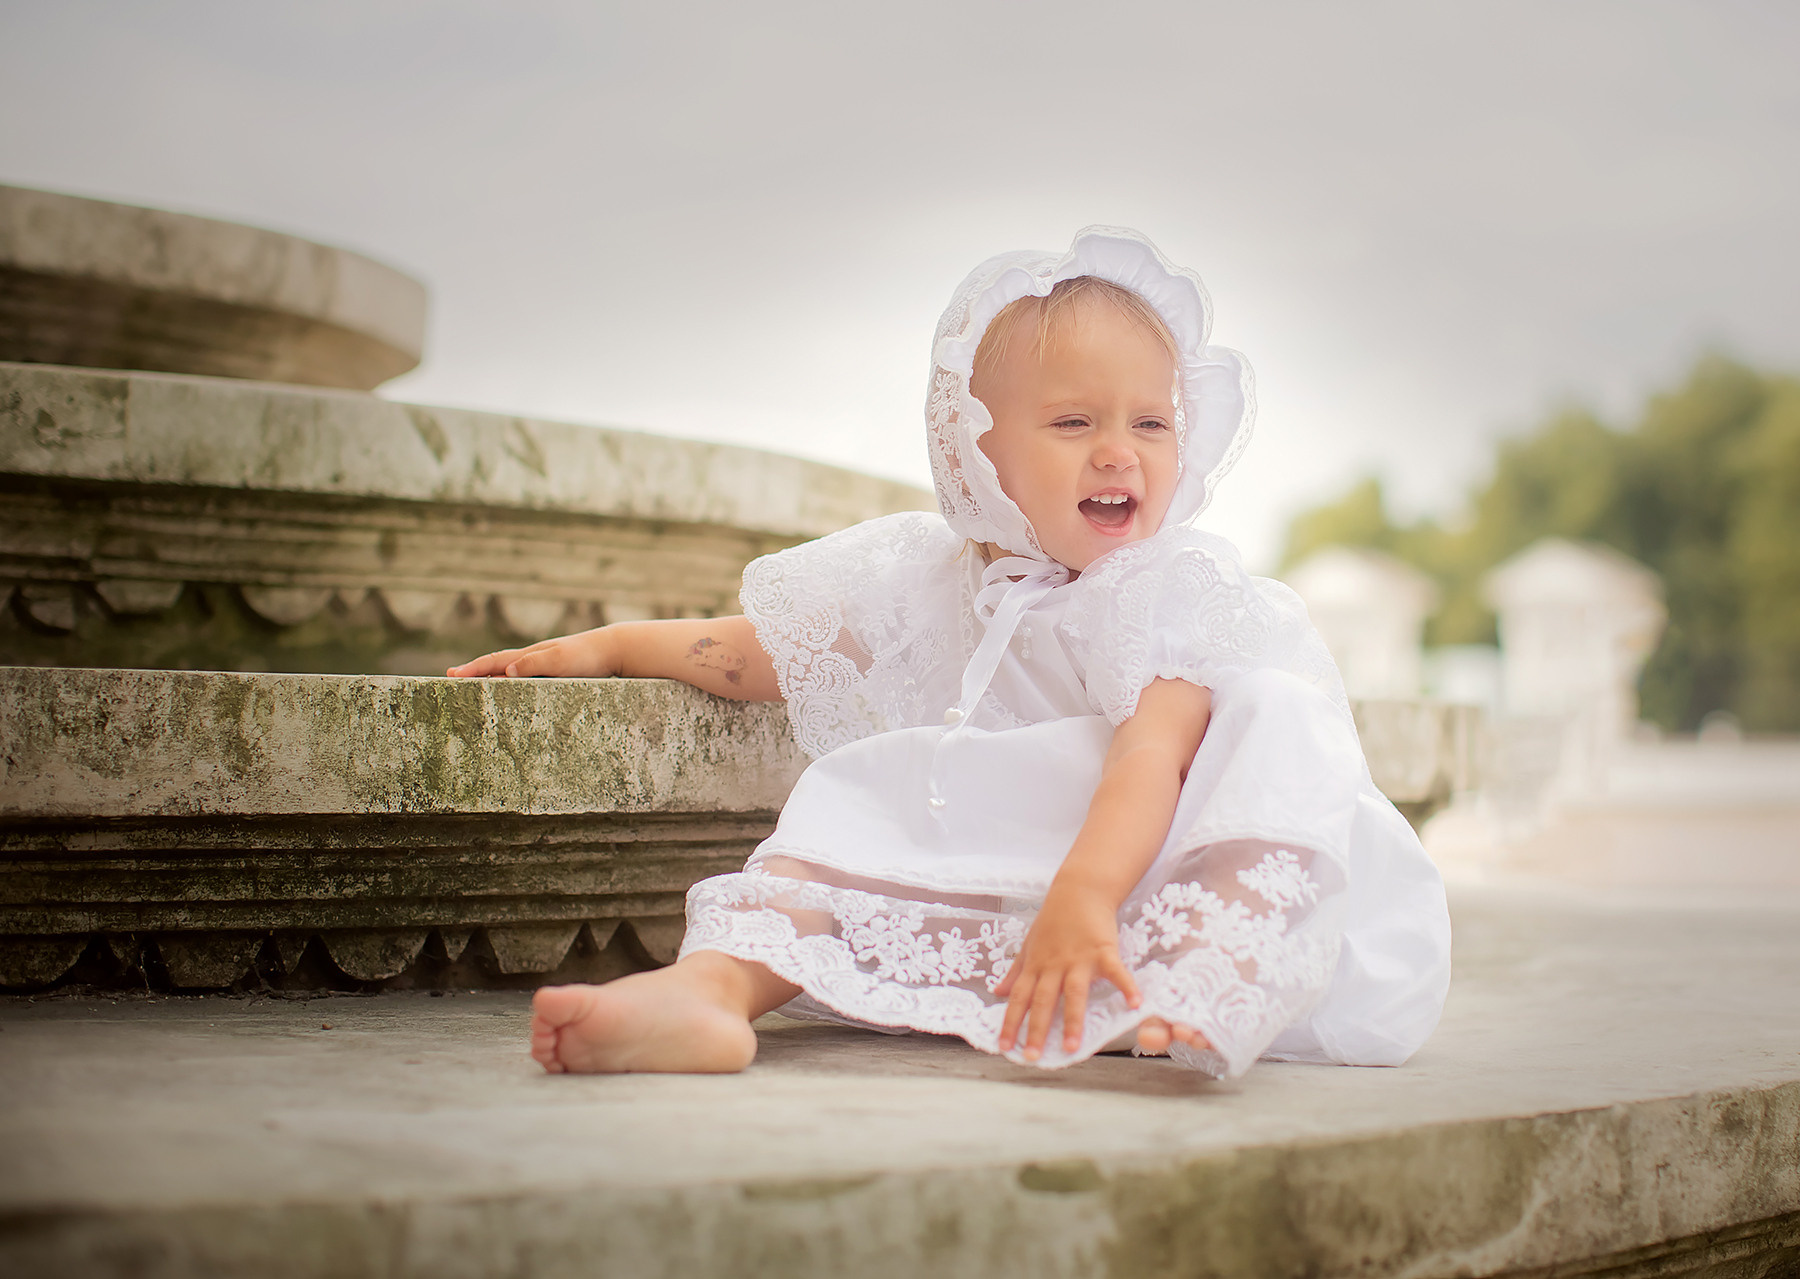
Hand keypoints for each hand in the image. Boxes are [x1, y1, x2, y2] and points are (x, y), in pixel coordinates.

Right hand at [446, 628, 615, 678]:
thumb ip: (535, 664)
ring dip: (491, 678)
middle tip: (451, 680)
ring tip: (474, 687)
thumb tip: (506, 671)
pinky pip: (526, 680)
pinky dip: (511, 685)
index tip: (451, 676)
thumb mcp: (561, 660)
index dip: (472, 669)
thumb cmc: (589, 655)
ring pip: (510, 673)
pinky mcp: (556, 674)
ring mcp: (544, 665)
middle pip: (497, 665)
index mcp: (531, 654)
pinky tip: (512, 692)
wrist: (615, 649)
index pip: (494, 661)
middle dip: (474, 672)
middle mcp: (534, 658)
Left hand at [994, 880, 1139, 1060]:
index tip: (1004, 1046)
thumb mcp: (1029, 945)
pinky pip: (1115, 972)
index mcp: (1035, 966)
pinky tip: (1135, 1004)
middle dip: (1036, 1030)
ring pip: (1073, 993)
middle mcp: (1054, 965)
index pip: (1019, 998)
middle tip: (1032, 1056)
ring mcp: (1079, 959)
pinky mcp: (1103, 950)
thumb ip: (1015, 972)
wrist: (1078, 890)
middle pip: (1043, 1000)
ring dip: (1072, 1020)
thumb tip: (997, 992)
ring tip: (1071, 1047)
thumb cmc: (1054, 919)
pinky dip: (1126, 987)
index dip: (1010, 1022)